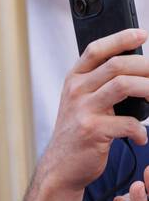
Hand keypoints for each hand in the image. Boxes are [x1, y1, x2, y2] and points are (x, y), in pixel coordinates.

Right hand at [40, 28, 148, 193]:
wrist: (61, 166)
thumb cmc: (79, 132)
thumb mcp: (82, 102)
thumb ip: (100, 83)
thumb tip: (138, 69)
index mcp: (74, 80)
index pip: (96, 50)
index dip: (120, 38)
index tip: (142, 34)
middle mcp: (76, 91)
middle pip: (117, 64)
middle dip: (147, 67)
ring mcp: (82, 110)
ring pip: (124, 85)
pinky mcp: (92, 131)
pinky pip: (128, 123)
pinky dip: (141, 130)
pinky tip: (142, 136)